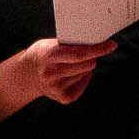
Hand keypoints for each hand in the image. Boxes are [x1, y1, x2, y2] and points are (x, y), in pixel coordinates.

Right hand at [0, 37, 116, 121]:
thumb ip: (68, 44)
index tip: (111, 45)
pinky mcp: (64, 98)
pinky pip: (85, 83)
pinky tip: (70, 74)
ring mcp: (57, 88)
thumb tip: (94, 41)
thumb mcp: (49, 44)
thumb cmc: (42, 55)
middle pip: (87, 64)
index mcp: (48, 56)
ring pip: (87, 72)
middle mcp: (52, 74)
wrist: (27, 76)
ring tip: (69, 65)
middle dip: (91, 56)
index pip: (79, 53)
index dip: (97, 49)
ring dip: (84, 67)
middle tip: (82, 53)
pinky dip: (82, 77)